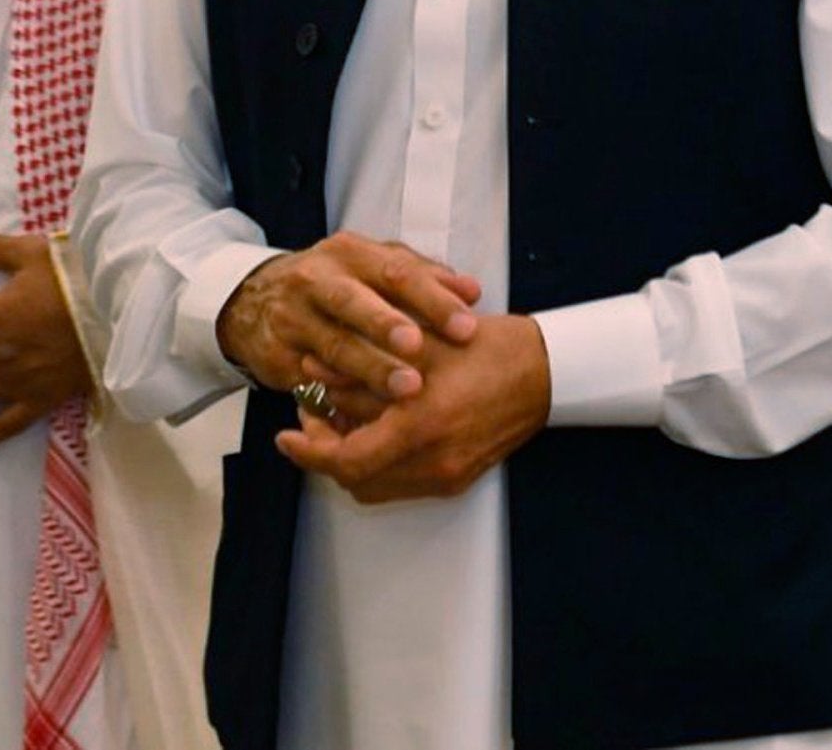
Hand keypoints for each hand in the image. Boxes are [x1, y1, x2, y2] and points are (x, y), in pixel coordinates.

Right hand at [217, 230, 482, 402]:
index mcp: (352, 253)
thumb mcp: (375, 269)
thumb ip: (425, 277)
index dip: (432, 299)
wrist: (254, 300)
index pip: (396, 271)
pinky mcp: (278, 354)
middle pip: (355, 301)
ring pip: (334, 345)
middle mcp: (318, 279)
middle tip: (421, 349)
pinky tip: (365, 409)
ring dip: (370, 368)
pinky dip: (337, 392)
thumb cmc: (336, 284)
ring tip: (406, 389)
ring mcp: (294, 316)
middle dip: (388, 325)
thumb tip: (472, 291)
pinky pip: (311, 376)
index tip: (466, 326)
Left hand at [275, 314, 548, 502]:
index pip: (348, 461)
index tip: (285, 436)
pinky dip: (379, 460)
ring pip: (376, 485)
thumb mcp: (421, 345)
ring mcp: (447, 475)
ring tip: (339, 419)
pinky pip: (402, 481)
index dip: (309, 453)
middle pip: (356, 479)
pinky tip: (376, 428)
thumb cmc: (489, 349)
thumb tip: (316, 374)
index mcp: (422, 426)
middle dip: (324, 452)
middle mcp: (433, 462)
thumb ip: (366, 363)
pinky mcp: (458, 477)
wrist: (546, 372)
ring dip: (350, 458)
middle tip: (310, 416)